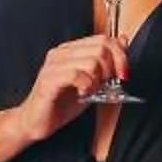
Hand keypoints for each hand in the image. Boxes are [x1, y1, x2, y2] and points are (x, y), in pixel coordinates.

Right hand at [9, 34, 127, 144]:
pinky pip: (76, 75)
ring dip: (98, 80)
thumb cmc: (62, 103)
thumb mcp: (92, 82)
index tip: (124, 74)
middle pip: (100, 48)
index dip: (120, 55)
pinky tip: (83, 94)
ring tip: (91, 91)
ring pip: (91, 62)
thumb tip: (123, 41)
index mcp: (71, 50)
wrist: (37, 122)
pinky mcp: (48, 80)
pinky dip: (86, 86)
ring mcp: (53, 65)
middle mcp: (61, 53)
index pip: (103, 39)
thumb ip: (106, 62)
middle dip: (112, 69)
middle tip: (107, 85)